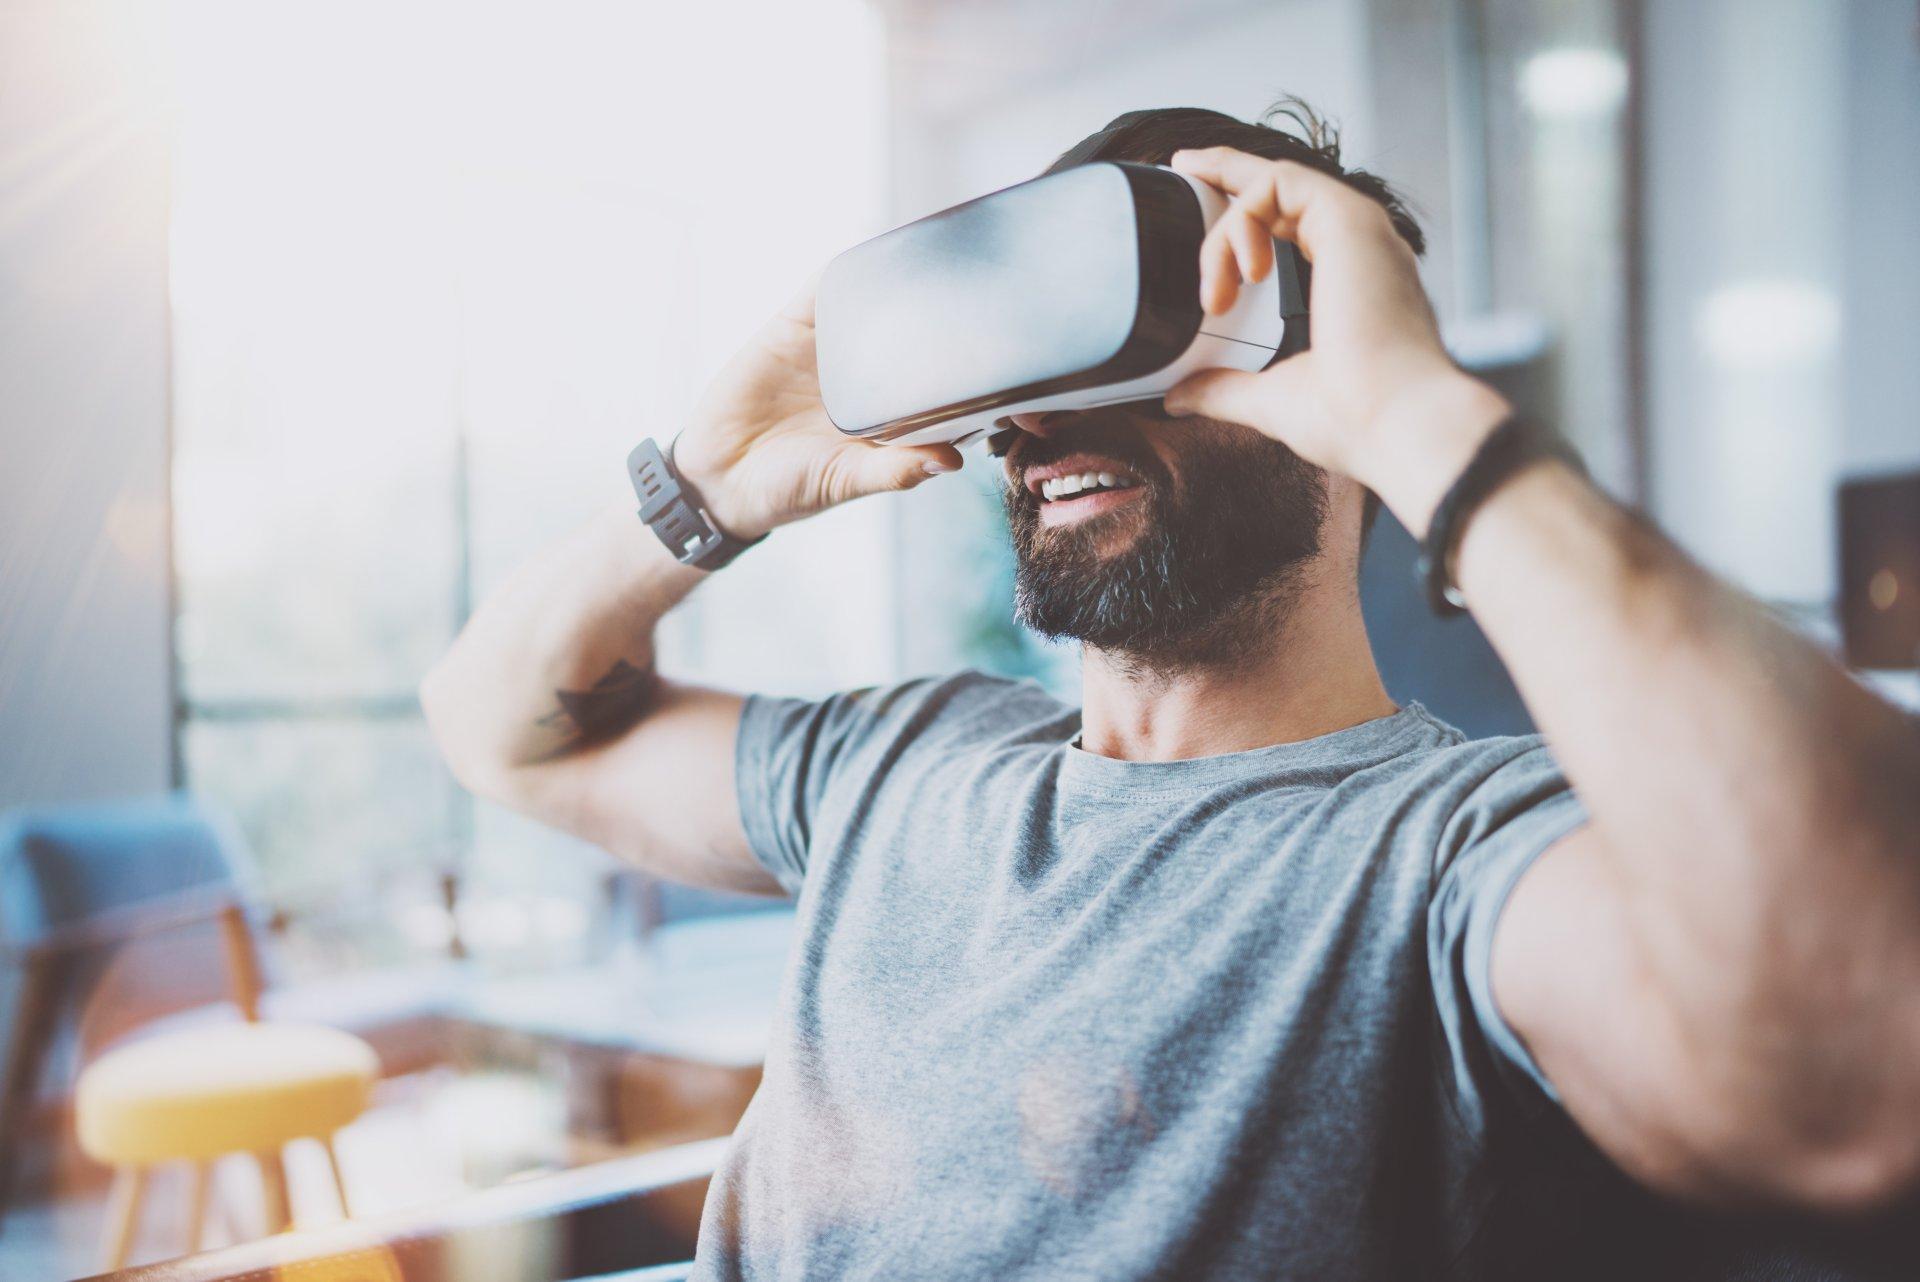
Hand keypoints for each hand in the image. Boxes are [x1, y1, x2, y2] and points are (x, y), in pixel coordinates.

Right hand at [670, 276, 963, 542]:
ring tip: (937, 256)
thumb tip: (951, 462)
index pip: (938, 380)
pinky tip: (869, 255)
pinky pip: (823, 290)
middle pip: (912, 332)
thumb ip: (894, 470)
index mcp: (889, 414)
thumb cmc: (790, 489)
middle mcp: (866, 375)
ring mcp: (831, 348)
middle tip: (983, 289)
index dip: (967, 365)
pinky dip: (844, 271)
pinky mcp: (793, 327)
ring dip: (898, 278)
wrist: (718, 480)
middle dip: (942, 312)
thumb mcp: (845, 482)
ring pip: (873, 301)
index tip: (1005, 351)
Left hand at [1161, 148, 1510, 532]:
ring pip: (1271, 189)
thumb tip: (1178, 396)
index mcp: (1349, 282)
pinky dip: (1241, 222)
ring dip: (1225, 235)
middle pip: (1283, 187)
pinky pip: (1277, 185)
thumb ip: (1224, 388)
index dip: (1245, 208)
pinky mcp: (1347, 220)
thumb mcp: (1270, 399)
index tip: (1198, 193)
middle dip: (1227, 172)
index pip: (1292, 223)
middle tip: (1182, 166)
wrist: (1395, 424)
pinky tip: (1241, 276)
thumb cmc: (1351, 419)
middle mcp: (1358, 249)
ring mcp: (1357, 230)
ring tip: (1216, 299)